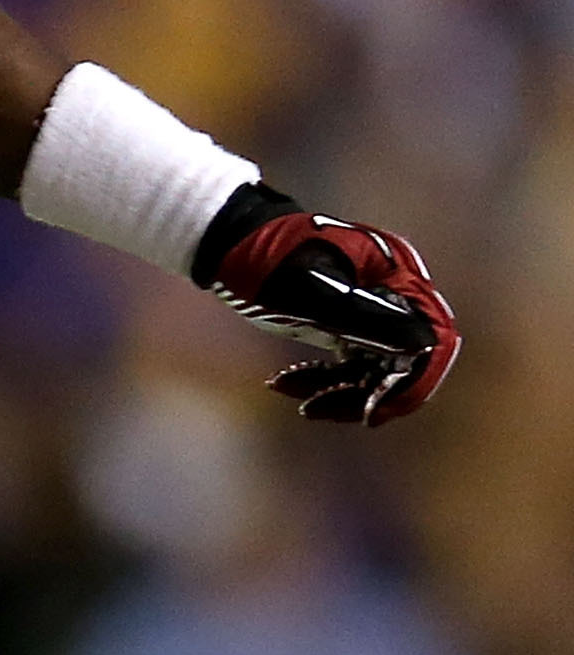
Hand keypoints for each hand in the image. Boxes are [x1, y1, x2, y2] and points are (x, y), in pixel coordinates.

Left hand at [193, 185, 459, 425]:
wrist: (223, 243)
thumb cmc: (265, 259)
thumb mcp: (312, 291)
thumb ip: (367, 316)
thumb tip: (425, 344)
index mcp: (395, 273)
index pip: (431, 337)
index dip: (412, 380)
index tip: (374, 410)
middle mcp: (392, 291)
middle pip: (404, 360)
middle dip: (367, 393)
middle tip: (321, 410)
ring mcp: (370, 310)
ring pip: (374, 369)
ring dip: (338, 392)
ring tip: (297, 399)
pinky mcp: (346, 325)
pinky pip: (349, 365)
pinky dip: (323, 381)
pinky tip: (285, 385)